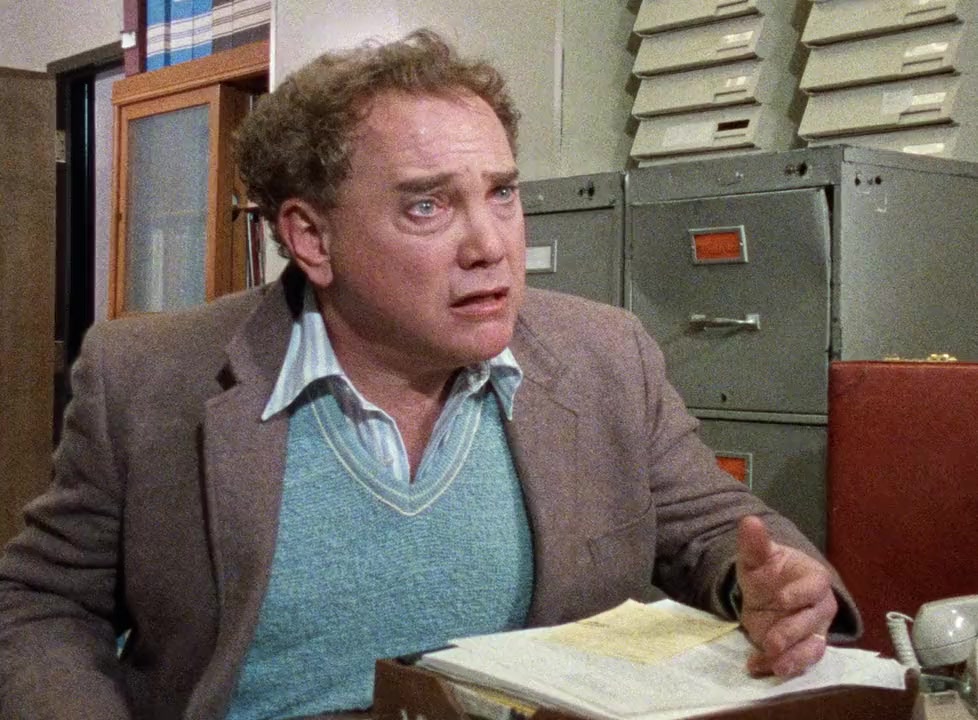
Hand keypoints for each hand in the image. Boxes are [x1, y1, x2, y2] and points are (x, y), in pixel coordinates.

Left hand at [735, 515, 836, 677]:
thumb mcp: (757, 558)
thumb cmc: (769, 571)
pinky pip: (800, 661)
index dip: (800, 594)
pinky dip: (780, 666)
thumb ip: (755, 544)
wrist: (768, 591)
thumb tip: (749, 521)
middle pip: (814, 621)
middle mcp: (820, 606)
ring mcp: (814, 630)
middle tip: (772, 641)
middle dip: (793, 632)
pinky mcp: (802, 648)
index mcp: (814, 579)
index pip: (816, 586)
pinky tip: (758, 666)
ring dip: (795, 658)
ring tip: (775, 665)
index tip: (781, 599)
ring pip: (813, 648)